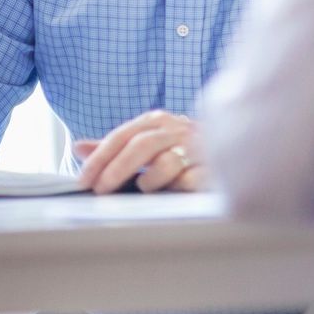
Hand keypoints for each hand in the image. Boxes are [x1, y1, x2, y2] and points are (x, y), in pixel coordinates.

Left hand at [73, 109, 209, 193]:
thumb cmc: (180, 149)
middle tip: (100, 189)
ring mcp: (199, 147)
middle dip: (117, 169)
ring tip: (144, 187)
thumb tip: (78, 148)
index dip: (100, 158)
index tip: (83, 180)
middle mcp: (177, 129)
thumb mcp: (145, 143)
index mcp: (157, 121)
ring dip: (150, 179)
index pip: (122, 136)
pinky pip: (192, 180)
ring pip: (167, 162)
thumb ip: (114, 148)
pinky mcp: (217, 168)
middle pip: (141, 145)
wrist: (234, 147)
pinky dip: (178, 188)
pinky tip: (174, 192)